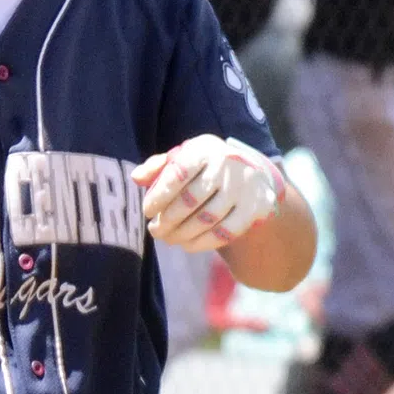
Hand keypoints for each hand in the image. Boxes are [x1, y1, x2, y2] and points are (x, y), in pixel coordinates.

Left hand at [132, 133, 284, 251]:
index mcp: (205, 149)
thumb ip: (158, 167)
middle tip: (154, 230)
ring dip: (182, 234)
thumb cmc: (204, 168)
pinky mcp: (256, 207)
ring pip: (207, 218)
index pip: (177, 174)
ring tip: (168, 238)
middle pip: (191, 200)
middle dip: (167, 220)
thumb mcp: (183, 158)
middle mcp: (227, 164)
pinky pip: (226, 232)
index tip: (147, 211)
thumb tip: (137, 178)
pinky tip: (188, 244)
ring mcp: (244, 186)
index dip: (158, 196)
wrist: (249, 174)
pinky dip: (203, 243)